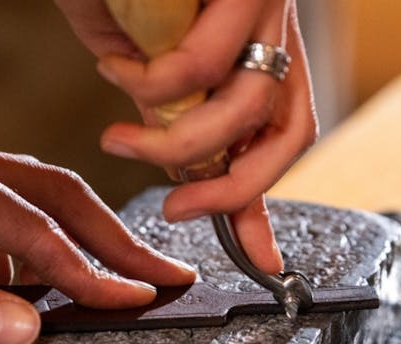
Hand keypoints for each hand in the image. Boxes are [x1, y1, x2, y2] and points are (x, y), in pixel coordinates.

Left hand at [0, 128, 196, 343]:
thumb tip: (26, 330)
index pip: (32, 224)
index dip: (87, 268)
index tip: (136, 297)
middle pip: (54, 194)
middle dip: (112, 239)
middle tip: (167, 273)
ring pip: (34, 205)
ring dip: (76, 247)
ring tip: (116, 285)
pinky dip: (23, 260)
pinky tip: (26, 290)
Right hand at [54, 0, 318, 274]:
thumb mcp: (146, 57)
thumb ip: (169, 110)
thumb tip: (185, 169)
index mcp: (259, 53)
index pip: (280, 138)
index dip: (268, 202)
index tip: (267, 261)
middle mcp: (272, 30)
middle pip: (287, 133)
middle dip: (232, 189)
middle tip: (177, 207)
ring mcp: (261, 3)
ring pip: (245, 105)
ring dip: (174, 142)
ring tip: (120, 139)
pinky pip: (203, 57)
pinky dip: (151, 81)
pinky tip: (113, 64)